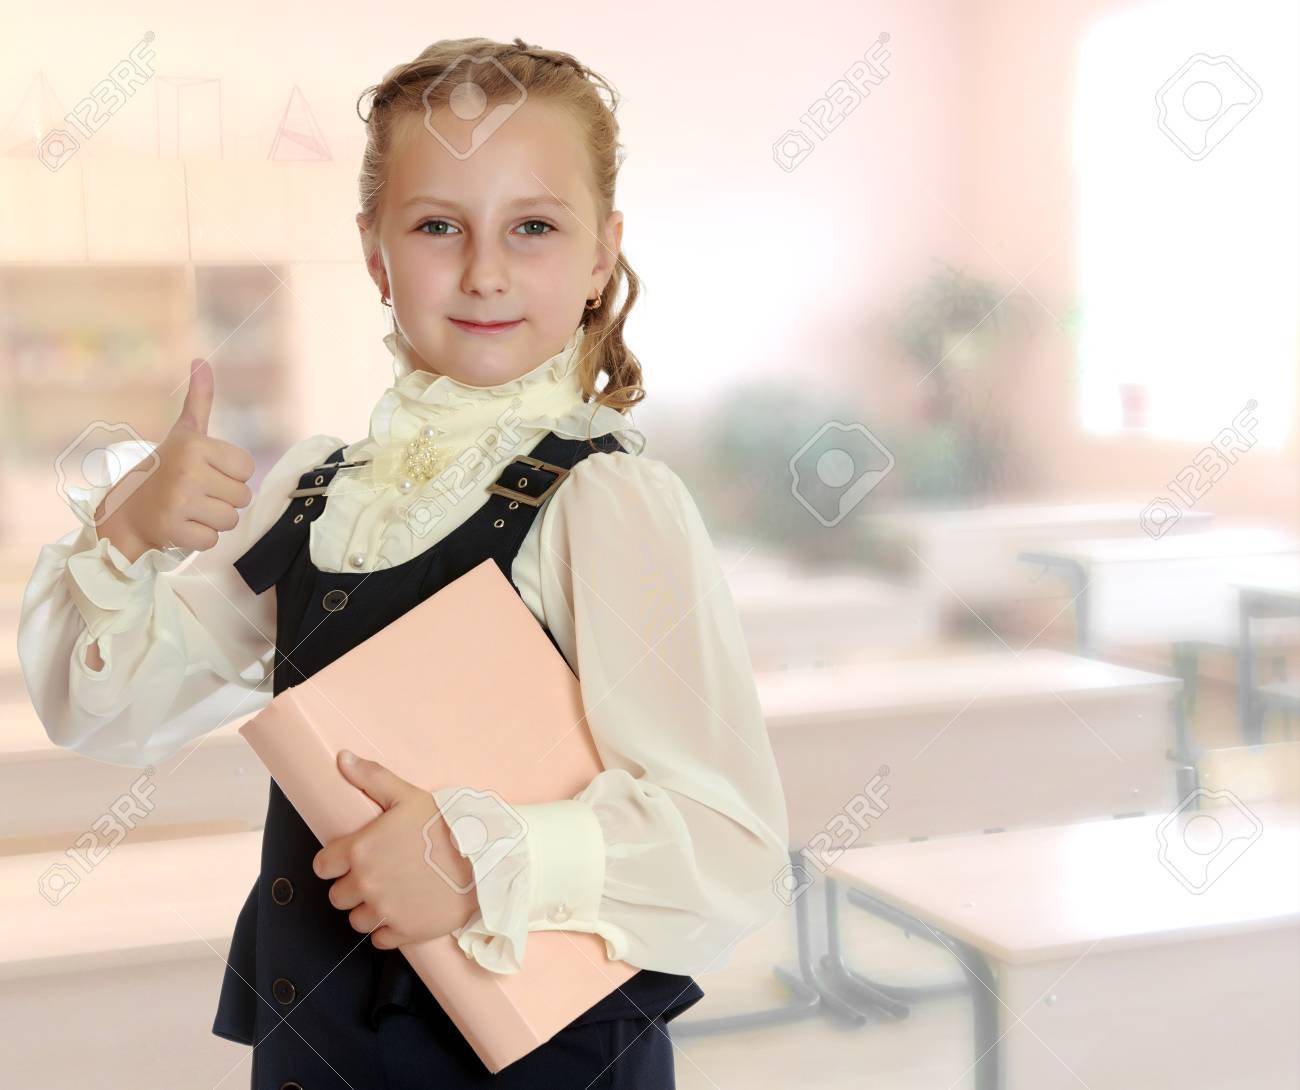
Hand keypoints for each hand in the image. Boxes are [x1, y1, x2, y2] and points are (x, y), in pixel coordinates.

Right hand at [96, 358, 255, 559]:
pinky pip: (213, 541)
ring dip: (213, 520)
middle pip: (243, 497)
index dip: (231, 475)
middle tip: (195, 493)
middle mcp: (189, 471)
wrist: (124, 510)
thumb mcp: (184, 433)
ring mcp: (180, 502)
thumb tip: (201, 360)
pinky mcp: (174, 529)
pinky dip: (199, 538)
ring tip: (188, 509)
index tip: (206, 472)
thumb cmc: (164, 469)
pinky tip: (180, 525)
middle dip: (223, 500)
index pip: (248, 469)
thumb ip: (199, 400)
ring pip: (231, 521)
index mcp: (196, 446)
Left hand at [313, 750, 480, 949]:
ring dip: (369, 910)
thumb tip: (342, 758)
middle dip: (353, 887)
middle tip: (379, 875)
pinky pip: (380, 939)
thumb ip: (371, 778)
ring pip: (357, 920)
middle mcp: (366, 883)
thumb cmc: (446, 825)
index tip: (350, 860)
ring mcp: (385, 910)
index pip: (323, 866)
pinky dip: (389, 929)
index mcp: (361, 849)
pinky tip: (405, 911)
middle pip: (338, 896)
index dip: (335, 862)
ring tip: (392, 894)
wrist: (484, 859)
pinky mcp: (404, 932)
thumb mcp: (408, 796)